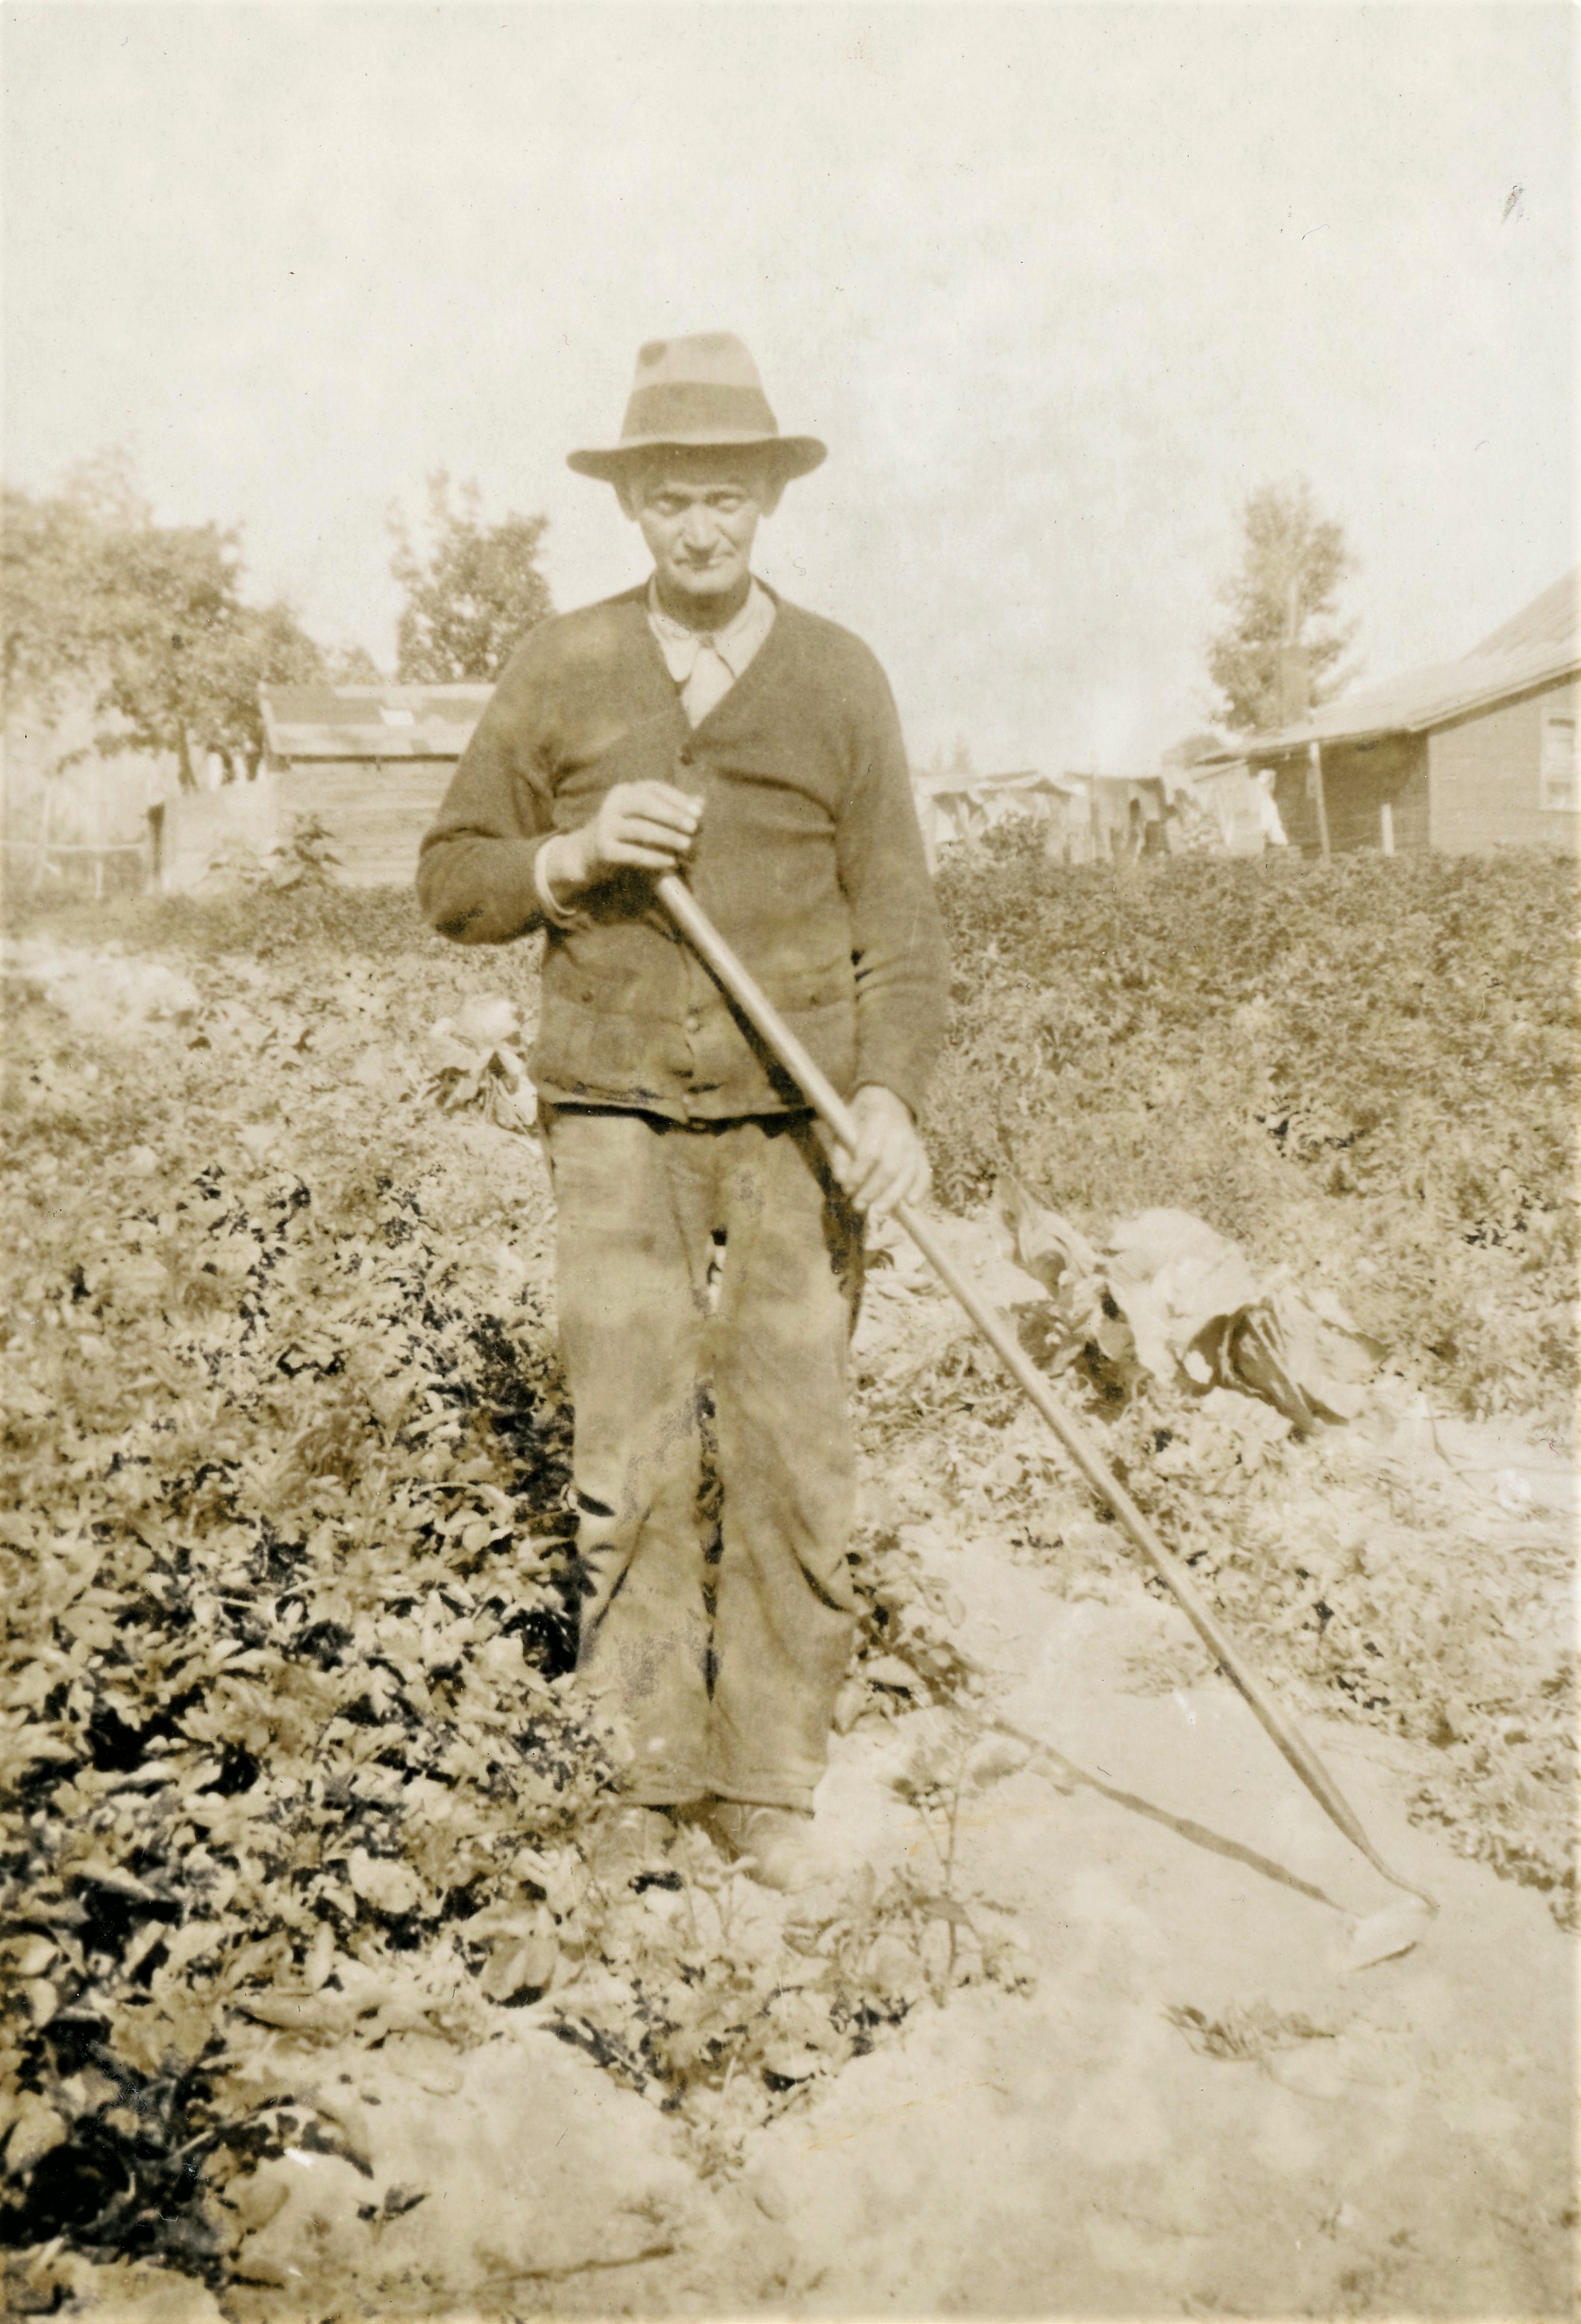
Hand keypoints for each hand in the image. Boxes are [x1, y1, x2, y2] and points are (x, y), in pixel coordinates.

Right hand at [549, 783, 702, 890]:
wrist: (585, 855)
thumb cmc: (623, 834)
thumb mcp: (644, 817)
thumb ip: (671, 809)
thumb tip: (702, 803)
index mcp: (624, 792)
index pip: (653, 789)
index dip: (677, 799)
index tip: (699, 812)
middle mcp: (612, 805)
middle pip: (646, 805)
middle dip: (673, 816)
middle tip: (695, 828)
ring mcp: (605, 827)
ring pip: (641, 829)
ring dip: (667, 837)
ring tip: (687, 846)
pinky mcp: (603, 849)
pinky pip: (633, 853)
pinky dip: (654, 858)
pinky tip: (670, 862)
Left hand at [830, 1085, 929, 1218]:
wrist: (886, 1098)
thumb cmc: (859, 1117)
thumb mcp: (842, 1127)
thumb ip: (841, 1154)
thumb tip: (843, 1181)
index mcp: (878, 1119)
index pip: (870, 1152)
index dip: (858, 1174)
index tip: (847, 1188)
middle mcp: (900, 1130)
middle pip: (891, 1167)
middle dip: (874, 1190)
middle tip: (859, 1206)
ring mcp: (914, 1141)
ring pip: (908, 1173)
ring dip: (893, 1196)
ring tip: (879, 1212)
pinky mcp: (921, 1151)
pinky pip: (924, 1172)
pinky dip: (919, 1189)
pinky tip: (910, 1204)